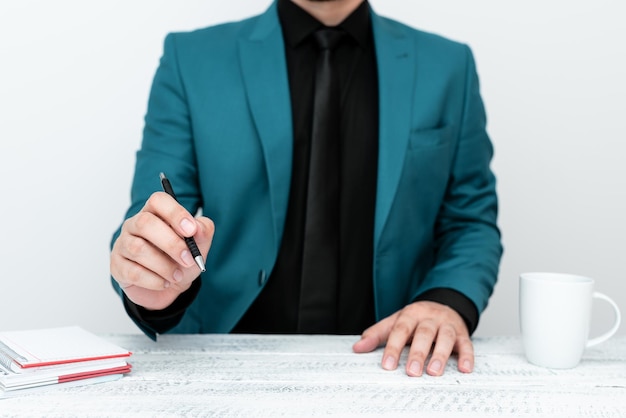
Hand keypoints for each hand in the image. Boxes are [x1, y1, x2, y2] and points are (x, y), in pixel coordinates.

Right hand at [110, 192, 213, 310]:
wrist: (170, 287)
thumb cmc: (181, 259)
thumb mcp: (199, 245)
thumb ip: (202, 231)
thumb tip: (198, 227)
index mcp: (155, 213)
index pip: (158, 201)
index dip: (175, 213)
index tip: (191, 230)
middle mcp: (134, 224)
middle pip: (145, 223)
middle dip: (171, 243)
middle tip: (189, 259)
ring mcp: (123, 244)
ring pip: (138, 249)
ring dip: (164, 266)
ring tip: (177, 276)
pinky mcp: (117, 266)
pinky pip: (133, 272)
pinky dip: (154, 280)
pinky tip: (164, 282)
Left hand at [352, 301, 472, 375]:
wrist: (444, 304)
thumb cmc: (416, 319)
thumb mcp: (395, 321)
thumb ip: (377, 334)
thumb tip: (357, 347)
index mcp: (411, 314)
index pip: (401, 329)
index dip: (393, 347)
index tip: (387, 365)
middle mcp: (430, 318)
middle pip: (424, 333)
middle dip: (418, 353)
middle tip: (411, 372)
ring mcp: (448, 325)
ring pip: (445, 338)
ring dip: (440, 355)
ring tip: (433, 372)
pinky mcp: (463, 334)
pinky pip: (467, 344)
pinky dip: (467, 356)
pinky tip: (465, 369)